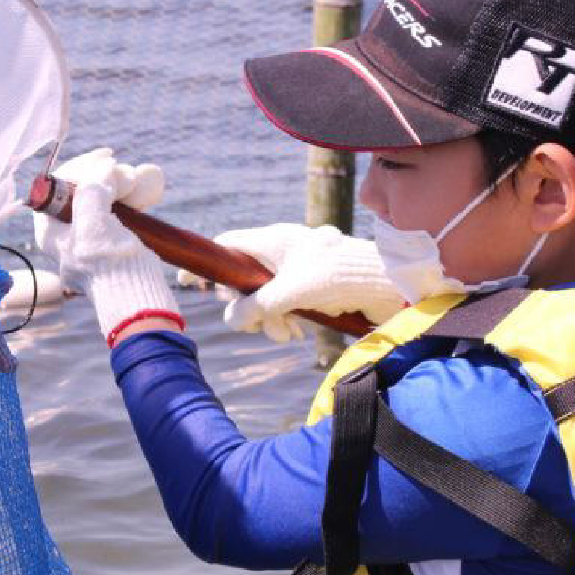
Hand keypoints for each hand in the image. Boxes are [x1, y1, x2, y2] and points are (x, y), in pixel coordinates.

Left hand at [32, 148, 179, 341]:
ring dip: (114, 185)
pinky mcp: (109, 249)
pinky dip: (123, 200)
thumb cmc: (108, 265)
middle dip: (100, 175)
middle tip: (123, 171)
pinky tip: (137, 195)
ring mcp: (88, 243)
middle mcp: (65, 237)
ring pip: (96, 201)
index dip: (80, 167)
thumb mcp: (93, 223)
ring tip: (133, 181)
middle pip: (77, 192)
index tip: (106, 158)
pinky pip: (111, 214)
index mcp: (50, 232)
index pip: (56, 187)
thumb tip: (105, 171)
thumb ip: (91, 191)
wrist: (136, 300)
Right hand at [184, 223, 404, 341]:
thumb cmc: (338, 278)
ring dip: (270, 320)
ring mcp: (296, 270)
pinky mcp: (311, 288)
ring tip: (288, 335)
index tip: (187, 281)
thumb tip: (232, 320)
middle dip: (248, 308)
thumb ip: (257, 306)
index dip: (205, 263)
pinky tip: (298, 333)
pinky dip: (286, 320)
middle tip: (256, 326)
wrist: (386, 286)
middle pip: (243, 280)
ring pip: (265, 298)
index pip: (226, 246)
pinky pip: (285, 306)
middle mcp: (282, 252)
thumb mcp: (290, 293)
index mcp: (273, 240)